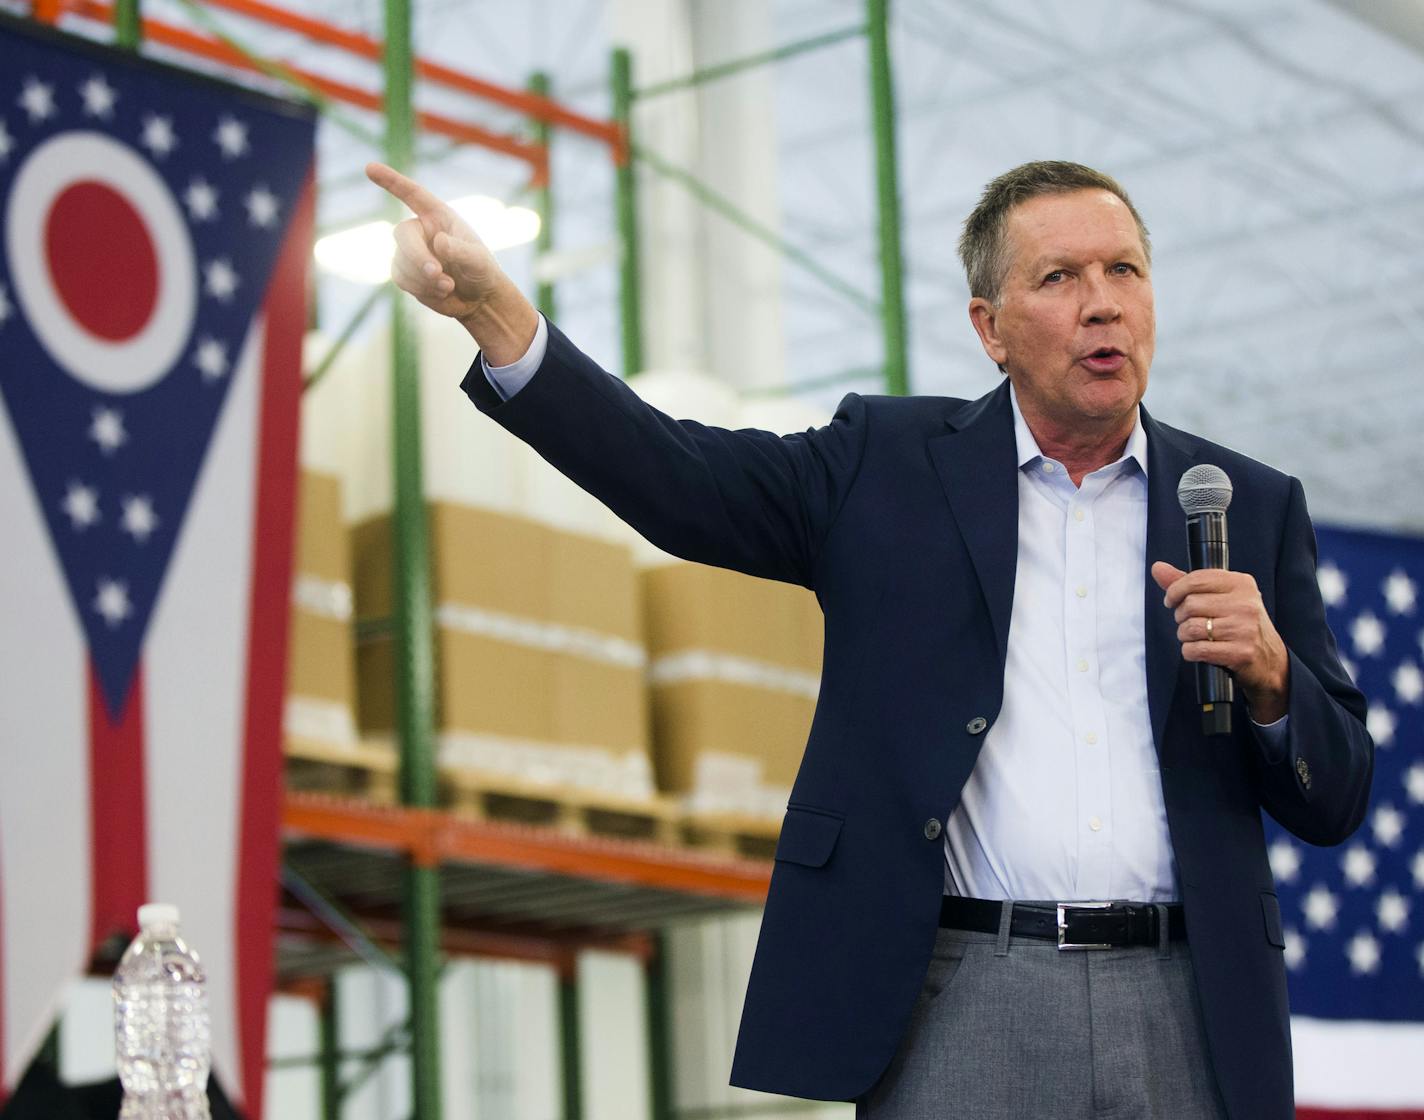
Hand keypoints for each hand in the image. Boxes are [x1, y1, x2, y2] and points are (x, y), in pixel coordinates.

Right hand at [365, 161, 537, 362]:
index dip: (391, 181)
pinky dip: (421, 288)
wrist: (477, 298)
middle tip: (437, 273)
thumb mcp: (478, 259)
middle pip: (402, 234)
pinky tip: (441, 292)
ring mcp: (410, 252)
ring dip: (424, 278)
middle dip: (417, 255)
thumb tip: (438, 242)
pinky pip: (401, 279)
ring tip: (449, 286)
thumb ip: (461, 250)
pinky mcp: (405, 274)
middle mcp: (420, 230)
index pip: (412, 194)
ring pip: (401, 261)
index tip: (369, 167)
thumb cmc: (481, 271)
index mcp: (438, 216)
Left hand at [1150, 561, 1289, 722]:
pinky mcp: (1241, 652)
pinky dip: (1190, 652)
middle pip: (1189, 605)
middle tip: (1190, 622)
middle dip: (1181, 617)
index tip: (1171, 600)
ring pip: (1190, 628)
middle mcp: (1245, 604)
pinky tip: (1199, 651)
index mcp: (1241, 584)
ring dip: (1185, 636)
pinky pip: (1196, 650)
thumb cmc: (1239, 624)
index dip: (1174, 591)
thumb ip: (1188, 583)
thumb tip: (1158, 568)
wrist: (1269, 659)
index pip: (1195, 580)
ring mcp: (1244, 628)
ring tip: (1197, 637)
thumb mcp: (1220, 597)